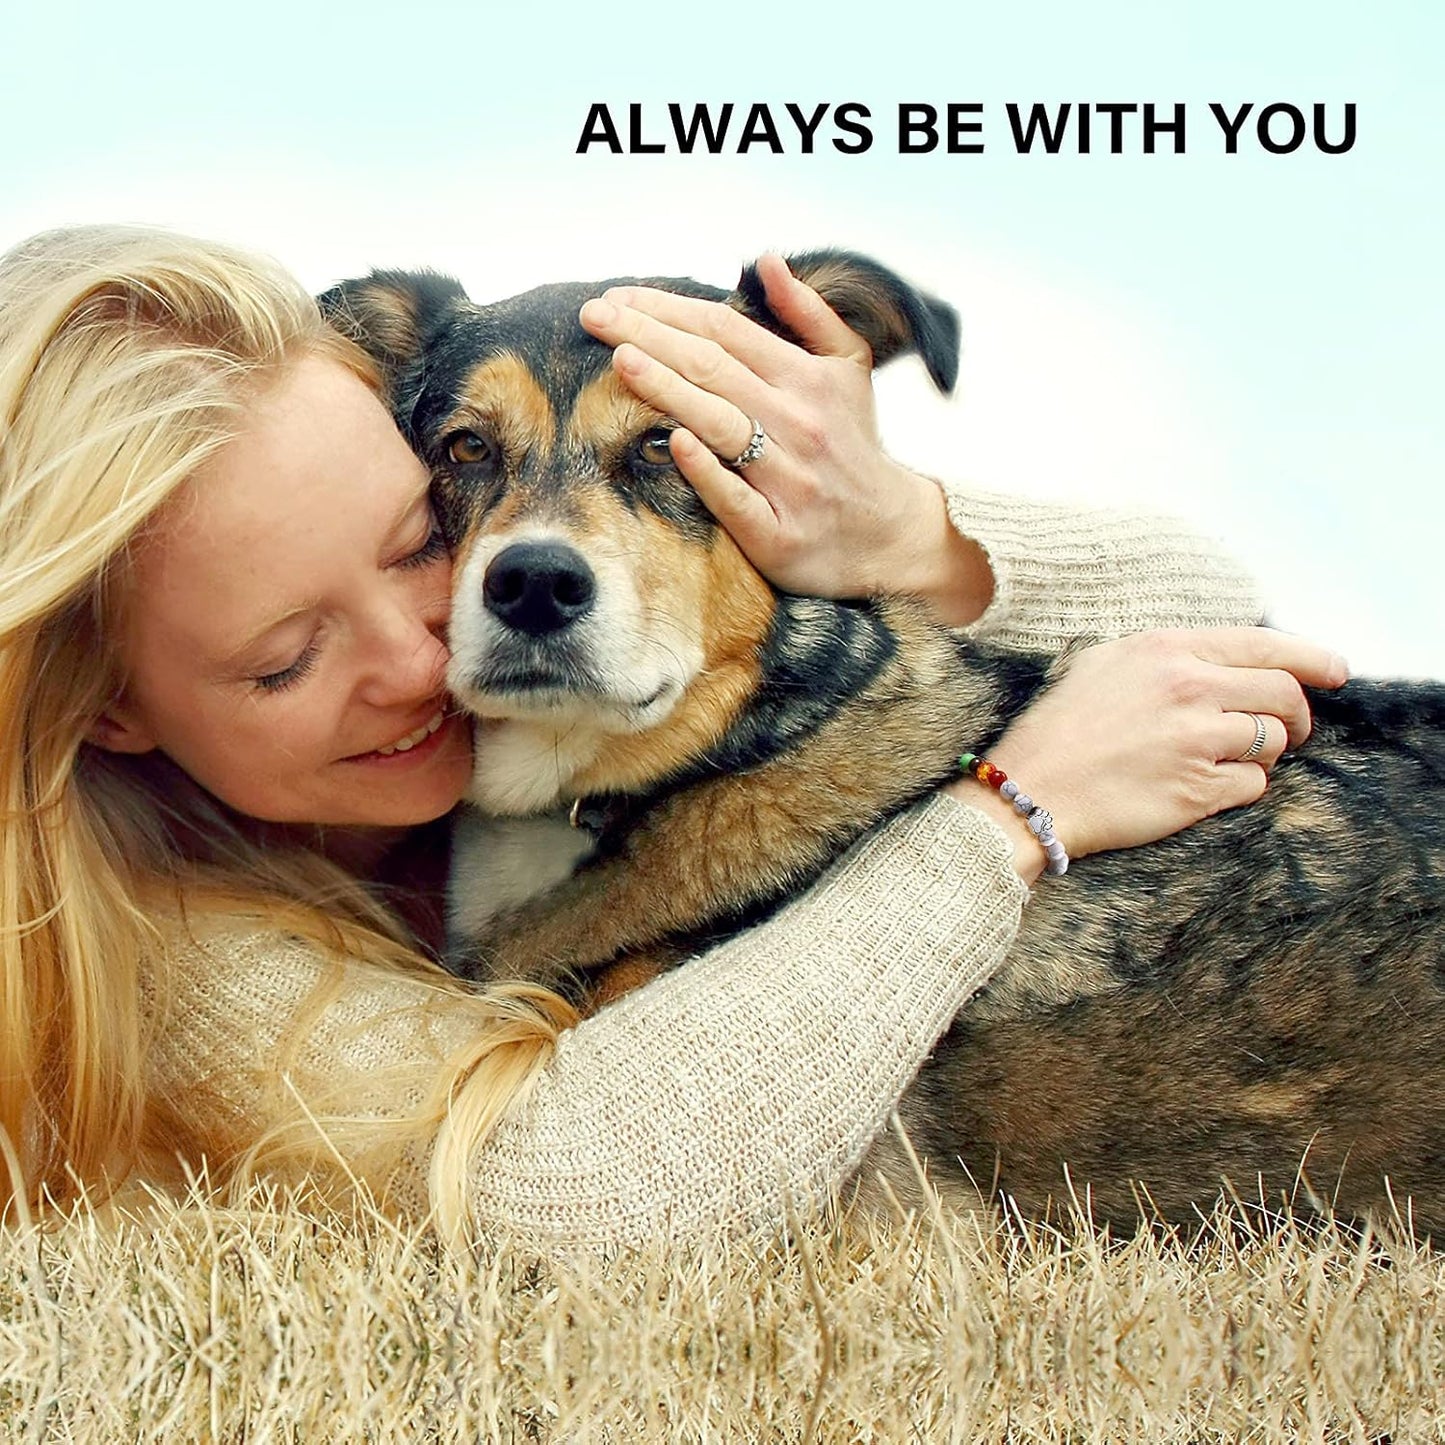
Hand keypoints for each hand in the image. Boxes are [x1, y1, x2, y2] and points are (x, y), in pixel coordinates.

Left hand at [578, 254, 992, 621]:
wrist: (892, 536)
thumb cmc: (854, 444)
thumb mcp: (848, 370)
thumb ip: (809, 314)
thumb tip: (765, 260)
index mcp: (807, 378)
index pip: (726, 331)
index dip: (669, 309)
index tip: (617, 297)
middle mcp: (799, 423)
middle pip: (714, 369)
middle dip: (648, 336)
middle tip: (592, 316)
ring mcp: (790, 479)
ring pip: (722, 425)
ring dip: (670, 390)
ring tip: (621, 361)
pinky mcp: (780, 533)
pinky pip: (737, 499)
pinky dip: (708, 471)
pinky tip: (673, 443)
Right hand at [945, 628, 1349, 877]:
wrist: (1029, 791)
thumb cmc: (1058, 729)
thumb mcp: (1101, 663)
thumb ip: (1163, 654)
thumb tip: (1220, 658)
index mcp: (1166, 649)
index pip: (1265, 644)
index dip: (1313, 658)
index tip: (1336, 671)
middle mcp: (1188, 688)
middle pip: (1284, 693)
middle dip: (1297, 714)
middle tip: (1289, 729)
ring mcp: (1196, 740)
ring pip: (1275, 741)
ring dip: (1266, 752)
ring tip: (1232, 759)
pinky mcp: (1198, 790)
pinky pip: (1254, 785)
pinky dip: (1243, 787)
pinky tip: (1209, 786)